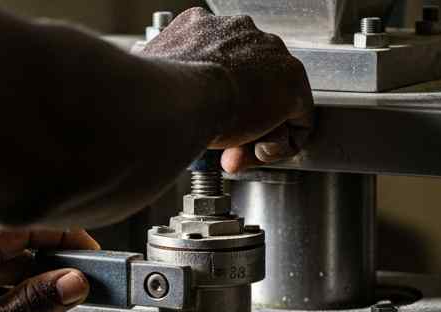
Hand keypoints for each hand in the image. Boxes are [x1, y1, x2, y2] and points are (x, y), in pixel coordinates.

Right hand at [141, 8, 313, 172]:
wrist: (182, 96)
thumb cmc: (159, 92)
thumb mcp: (151, 74)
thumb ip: (157, 72)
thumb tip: (143, 68)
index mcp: (204, 27)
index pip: (221, 66)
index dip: (212, 103)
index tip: (201, 126)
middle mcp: (241, 33)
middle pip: (249, 85)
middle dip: (237, 123)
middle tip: (220, 150)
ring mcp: (270, 56)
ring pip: (272, 103)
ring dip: (255, 135)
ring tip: (236, 154)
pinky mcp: (292, 85)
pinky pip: (297, 121)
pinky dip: (280, 144)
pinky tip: (257, 154)